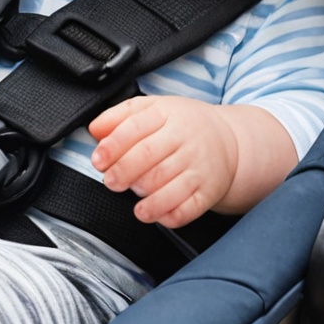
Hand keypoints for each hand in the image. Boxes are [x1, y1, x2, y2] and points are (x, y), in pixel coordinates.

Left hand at [87, 96, 242, 227]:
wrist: (229, 141)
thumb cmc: (183, 125)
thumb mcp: (153, 108)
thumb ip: (120, 116)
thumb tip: (94, 129)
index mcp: (167, 115)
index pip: (135, 127)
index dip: (113, 146)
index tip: (98, 160)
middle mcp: (184, 140)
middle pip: (149, 155)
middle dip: (124, 172)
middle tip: (111, 182)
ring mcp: (199, 166)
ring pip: (169, 184)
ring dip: (145, 196)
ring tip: (134, 200)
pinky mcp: (209, 190)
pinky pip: (189, 207)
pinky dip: (169, 215)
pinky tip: (154, 214)